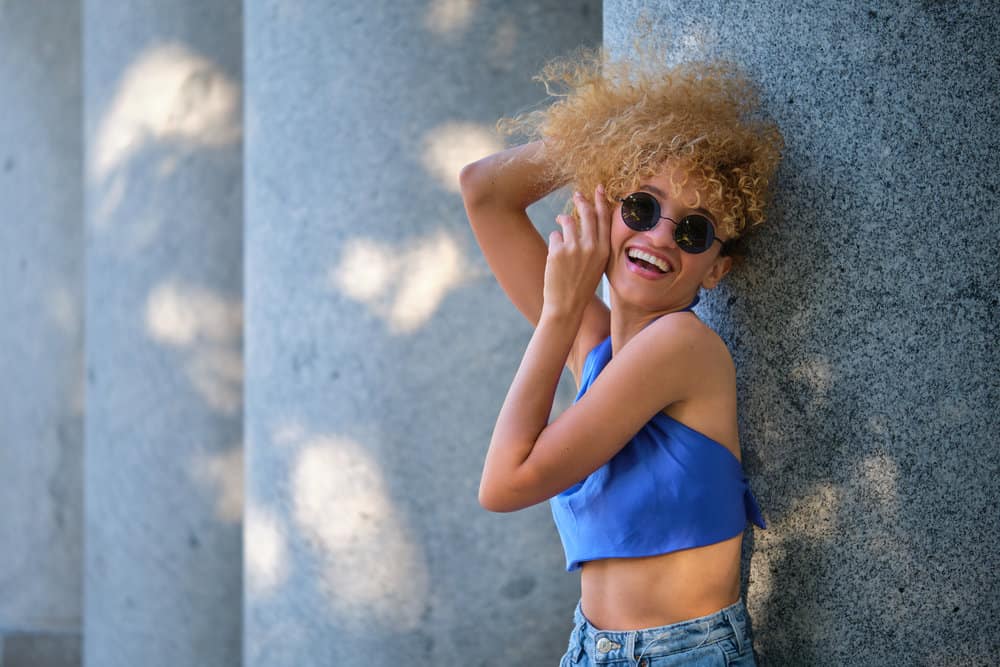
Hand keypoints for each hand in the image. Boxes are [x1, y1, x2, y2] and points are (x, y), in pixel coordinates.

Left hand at [541, 184, 610, 320]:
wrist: (567, 305)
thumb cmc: (581, 285)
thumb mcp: (597, 264)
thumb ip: (595, 244)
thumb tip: (586, 220)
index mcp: (604, 250)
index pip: (604, 218)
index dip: (601, 201)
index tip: (598, 189)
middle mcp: (592, 246)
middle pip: (587, 213)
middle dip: (581, 201)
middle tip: (577, 195)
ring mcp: (574, 248)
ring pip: (568, 221)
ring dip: (563, 221)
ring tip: (561, 227)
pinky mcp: (558, 251)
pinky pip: (555, 235)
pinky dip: (555, 241)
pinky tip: (556, 256)